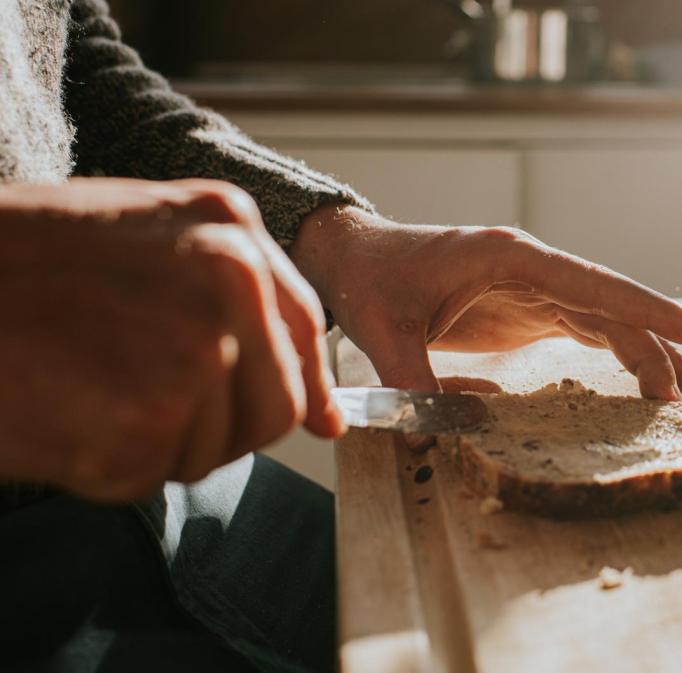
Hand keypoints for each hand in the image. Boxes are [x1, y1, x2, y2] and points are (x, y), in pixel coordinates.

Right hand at [0, 178, 341, 500]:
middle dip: (222, 423)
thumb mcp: (136, 243)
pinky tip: (59, 417)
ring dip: (161, 445)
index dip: (301, 382)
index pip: (305, 328)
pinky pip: (154, 476)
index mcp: (228, 224)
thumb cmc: (10, 266)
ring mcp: (193, 347)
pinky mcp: (148, 417)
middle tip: (143, 404)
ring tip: (85, 393)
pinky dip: (106, 468)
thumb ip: (236, 306)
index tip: (310, 417)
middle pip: (278, 403)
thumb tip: (325, 415)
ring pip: (221, 447)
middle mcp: (229, 278)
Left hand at [290, 207, 681, 399]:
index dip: (644, 307)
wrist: (357, 259)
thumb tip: (430, 437)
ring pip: (606, 318)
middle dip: (655, 343)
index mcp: (507, 258)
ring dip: (645, 351)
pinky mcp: (529, 309)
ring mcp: (535, 288)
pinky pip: (586, 328)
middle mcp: (533, 268)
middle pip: (610, 305)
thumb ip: (411, 379)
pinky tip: (642, 379)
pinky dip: (617, 351)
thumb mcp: (382, 330)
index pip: (590, 282)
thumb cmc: (372, 282)